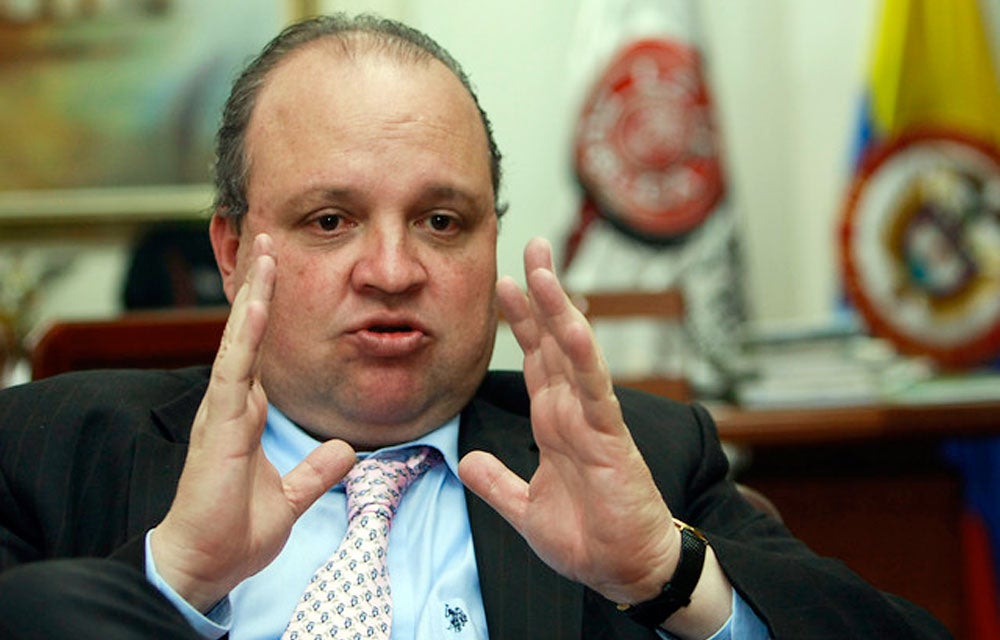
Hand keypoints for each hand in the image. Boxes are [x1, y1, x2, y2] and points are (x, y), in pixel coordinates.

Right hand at [151, 233, 355, 611]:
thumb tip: (343, 451)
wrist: (206, 564)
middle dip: (259, 288)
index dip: (268, 315)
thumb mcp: (290, 496)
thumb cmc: (235, 532)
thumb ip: (315, 471)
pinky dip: (244, 338)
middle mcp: (231, 405)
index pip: (259, 353)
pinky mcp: (217, 427)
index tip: (279, 278)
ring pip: (237, 341)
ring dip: (252, 296)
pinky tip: (256, 306)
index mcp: (245, 415)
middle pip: (245, 334)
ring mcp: (221, 411)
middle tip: (269, 242)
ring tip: (264, 253)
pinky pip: (232, 373)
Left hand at [459, 237, 680, 604]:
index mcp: (554, 421)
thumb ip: (495, 482)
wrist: (622, 571)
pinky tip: (569, 323)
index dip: (521, 320)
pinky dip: (581, 355)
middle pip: (553, 339)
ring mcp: (592, 419)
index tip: (505, 281)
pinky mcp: (610, 437)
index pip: (535, 359)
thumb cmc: (585, 537)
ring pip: (573, 351)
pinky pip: (593, 389)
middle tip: (532, 245)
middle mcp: (573, 410)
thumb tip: (466, 460)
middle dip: (542, 292)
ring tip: (543, 266)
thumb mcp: (524, 508)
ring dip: (558, 307)